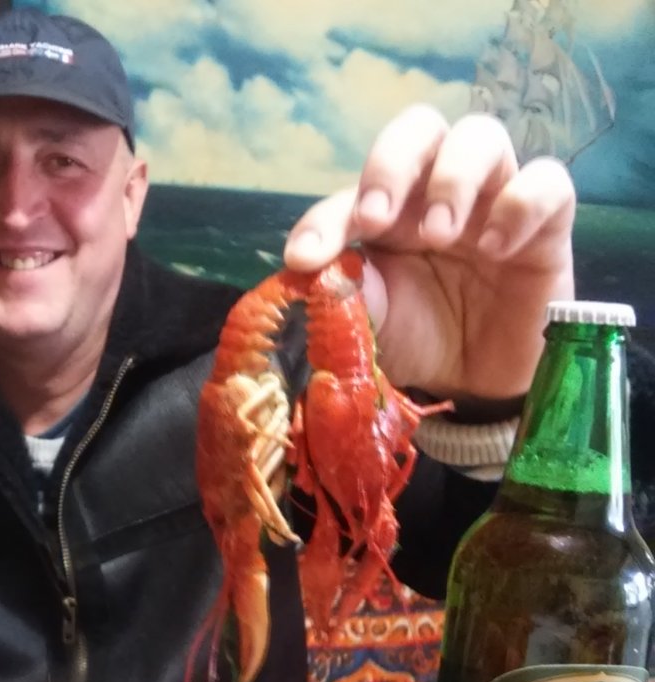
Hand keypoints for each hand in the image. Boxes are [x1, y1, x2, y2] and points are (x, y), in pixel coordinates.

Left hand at [282, 104, 574, 408]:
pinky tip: (498, 249)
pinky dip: (521, 205)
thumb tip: (312, 271)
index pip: (350, 193)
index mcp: (385, 211)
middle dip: (390, 163)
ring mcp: (492, 200)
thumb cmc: (418, 337)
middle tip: (375, 219)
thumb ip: (346, 295)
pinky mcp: (547, 224)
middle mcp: (436, 191)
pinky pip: (547, 183)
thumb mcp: (373, 324)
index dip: (323, 222)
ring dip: (453, 179)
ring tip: (439, 234)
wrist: (476, 382)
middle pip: (419, 128)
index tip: (305, 258)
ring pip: (482, 136)